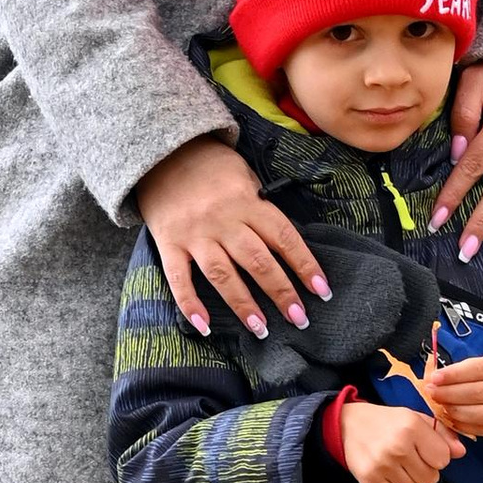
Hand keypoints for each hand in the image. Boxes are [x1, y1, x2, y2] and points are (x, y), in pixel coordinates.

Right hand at [138, 135, 328, 339]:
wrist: (161, 153)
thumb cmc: (211, 168)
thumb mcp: (244, 175)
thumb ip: (261, 207)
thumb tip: (284, 245)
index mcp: (247, 201)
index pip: (283, 237)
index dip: (304, 264)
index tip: (321, 290)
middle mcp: (223, 220)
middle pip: (257, 261)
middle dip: (281, 292)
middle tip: (299, 318)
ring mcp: (194, 234)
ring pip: (222, 274)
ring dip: (243, 305)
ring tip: (260, 329)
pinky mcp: (168, 243)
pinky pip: (179, 278)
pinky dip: (190, 304)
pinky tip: (204, 326)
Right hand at [339, 395, 462, 482]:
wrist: (348, 424)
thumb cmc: (387, 422)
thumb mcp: (416, 419)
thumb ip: (442, 434)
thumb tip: (461, 452)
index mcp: (412, 427)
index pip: (443, 460)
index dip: (436, 456)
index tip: (425, 450)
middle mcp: (398, 446)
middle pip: (430, 478)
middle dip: (424, 470)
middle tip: (410, 458)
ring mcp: (382, 464)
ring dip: (408, 480)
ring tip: (396, 464)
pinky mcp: (369, 479)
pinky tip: (387, 473)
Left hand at [423, 351, 482, 440]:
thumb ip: (466, 370)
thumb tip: (436, 378)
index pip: (478, 369)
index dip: (454, 374)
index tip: (434, 378)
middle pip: (477, 393)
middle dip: (450, 394)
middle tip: (432, 393)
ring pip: (479, 414)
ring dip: (455, 411)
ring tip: (441, 406)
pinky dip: (464, 425)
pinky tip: (452, 419)